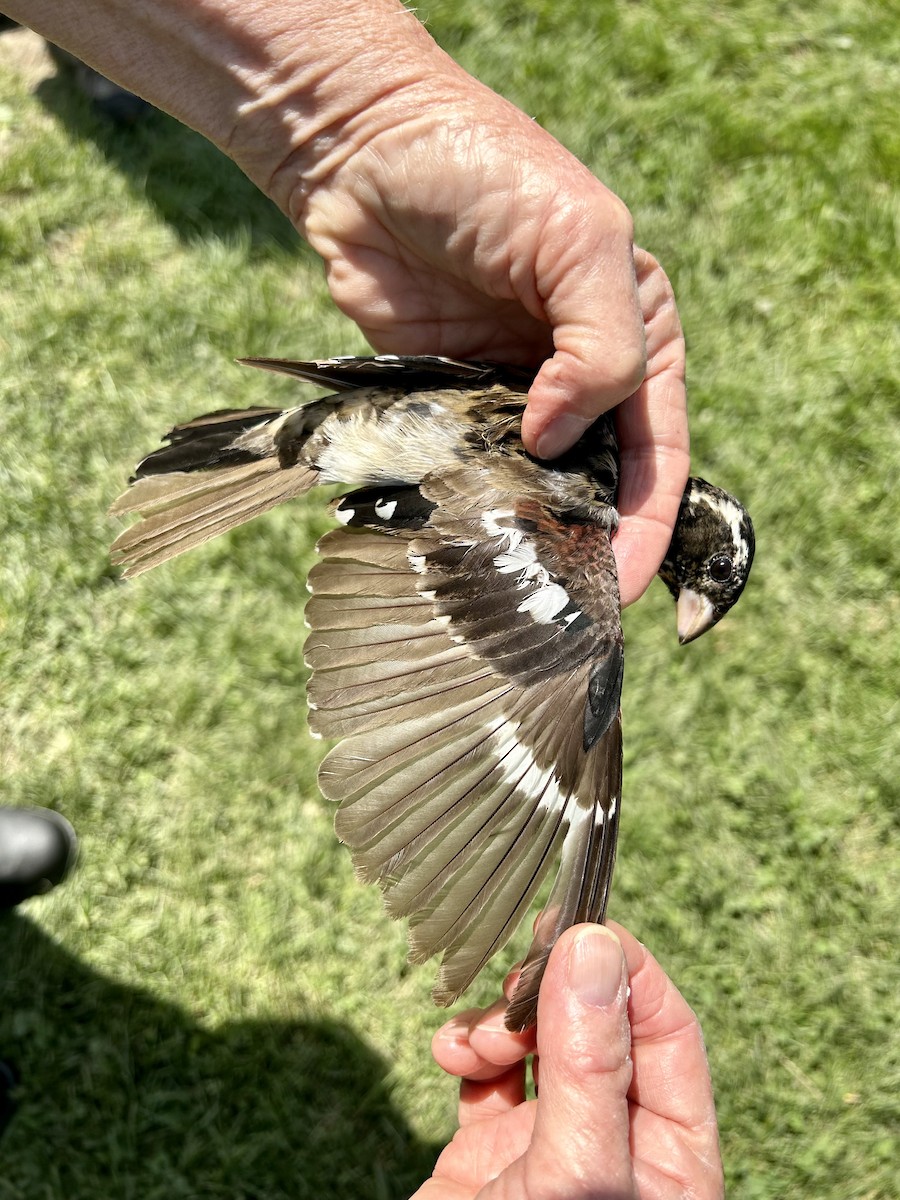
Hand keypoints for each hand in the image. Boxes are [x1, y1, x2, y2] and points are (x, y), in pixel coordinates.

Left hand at [291, 83, 688, 605]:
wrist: (363, 151)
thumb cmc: (487, 172)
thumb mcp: (581, 242)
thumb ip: (603, 348)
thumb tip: (558, 442)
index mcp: (636, 333)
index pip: (660, 449)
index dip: (648, 524)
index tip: (625, 588)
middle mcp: (578, 372)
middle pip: (600, 482)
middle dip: (591, 543)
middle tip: (568, 606)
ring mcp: (510, 392)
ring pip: (533, 486)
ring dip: (530, 535)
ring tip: (518, 590)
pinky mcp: (446, 402)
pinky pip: (467, 467)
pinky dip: (470, 505)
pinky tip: (465, 541)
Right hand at [417, 922, 722, 1198]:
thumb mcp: (576, 1172)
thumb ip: (590, 1062)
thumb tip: (592, 945)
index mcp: (668, 1154)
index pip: (666, 1028)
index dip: (626, 969)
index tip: (574, 929)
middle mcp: (613, 1140)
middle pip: (598, 1021)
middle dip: (550, 991)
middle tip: (514, 985)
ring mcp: (548, 1142)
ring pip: (538, 1038)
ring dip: (501, 1018)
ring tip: (477, 1040)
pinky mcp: (489, 1148)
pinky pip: (485, 1070)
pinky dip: (466, 1046)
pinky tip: (450, 1053)